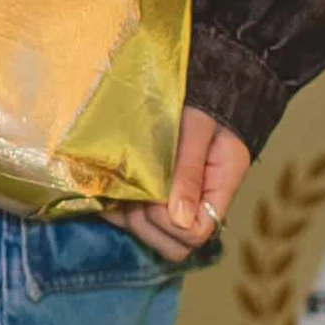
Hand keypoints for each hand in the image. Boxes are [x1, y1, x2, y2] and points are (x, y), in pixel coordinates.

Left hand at [115, 106, 251, 262]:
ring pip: (150, 235)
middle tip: (136, 190)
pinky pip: (130, 218)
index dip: (170, 221)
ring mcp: (175, 201)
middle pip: (174, 244)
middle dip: (147, 223)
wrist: (206, 80)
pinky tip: (105, 185)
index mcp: (219, 189)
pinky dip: (114, 207)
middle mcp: (198, 203)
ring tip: (120, 184)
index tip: (156, 193)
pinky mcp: (152, 193)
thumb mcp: (198, 126)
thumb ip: (189, 168)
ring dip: (129, 216)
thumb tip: (180, 219)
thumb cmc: (204, 97)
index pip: (197, 233)